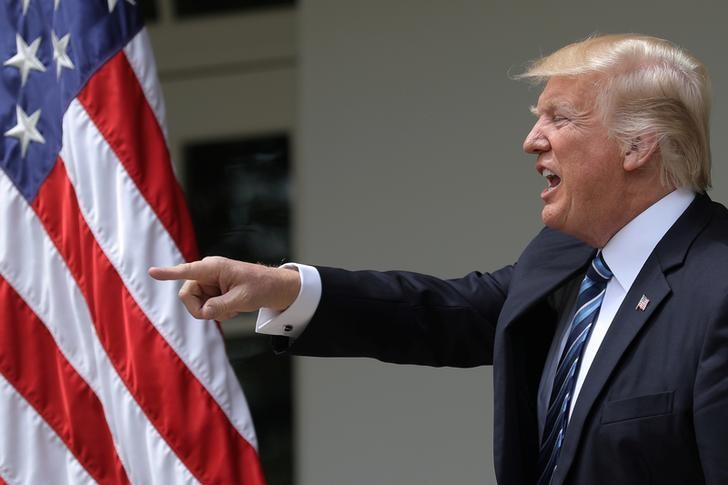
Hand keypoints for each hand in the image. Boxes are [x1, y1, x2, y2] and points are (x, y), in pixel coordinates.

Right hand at [148, 256, 300, 320]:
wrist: (274, 288)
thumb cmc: (261, 287)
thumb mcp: (242, 299)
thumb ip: (221, 306)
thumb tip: (204, 312)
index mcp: (213, 267)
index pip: (187, 271)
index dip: (168, 273)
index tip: (151, 272)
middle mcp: (207, 272)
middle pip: (187, 296)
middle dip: (200, 310)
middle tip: (220, 314)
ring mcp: (209, 281)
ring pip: (194, 304)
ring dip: (211, 312)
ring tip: (231, 309)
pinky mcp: (212, 290)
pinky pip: (204, 306)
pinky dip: (216, 312)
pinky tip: (231, 308)